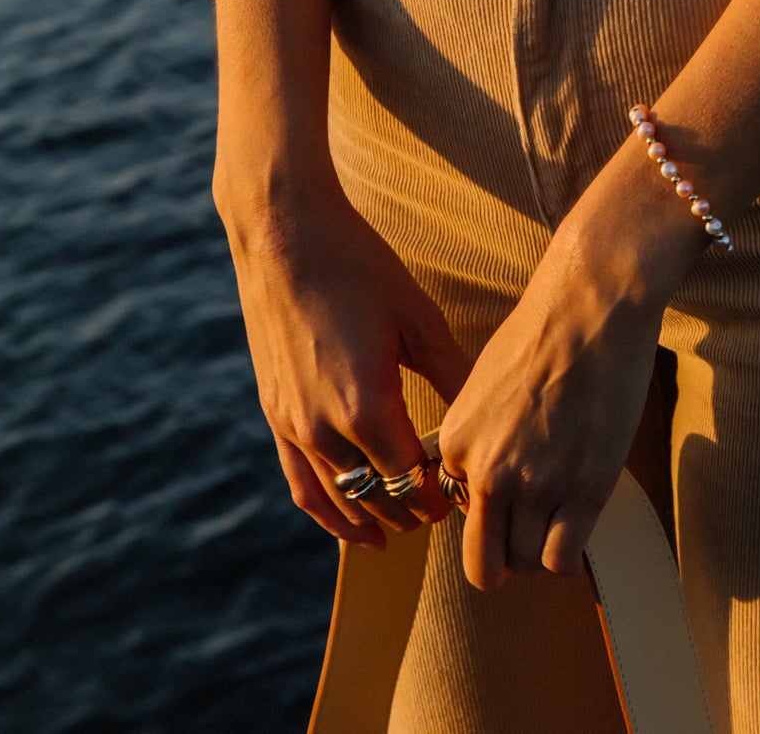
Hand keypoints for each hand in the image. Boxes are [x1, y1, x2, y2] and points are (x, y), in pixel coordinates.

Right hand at [221, 172, 468, 548]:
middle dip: (412, 508)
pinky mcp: (275, 416)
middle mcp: (325, 429)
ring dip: (373, 517)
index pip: (413, 482)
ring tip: (403, 524)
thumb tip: (484, 417)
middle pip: (378, 497)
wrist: (284, 235)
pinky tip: (351, 520)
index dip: (440, 495)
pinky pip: (301, 485)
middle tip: (442, 506)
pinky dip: (328, 511)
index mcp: (367, 406)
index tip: (463, 492)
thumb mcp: (417, 317)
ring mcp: (294, 426)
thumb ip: (451, 374)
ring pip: (338, 501)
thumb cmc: (358, 266)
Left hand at [438, 157, 694, 588]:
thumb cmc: (543, 328)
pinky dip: (569, 552)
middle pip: (483, 563)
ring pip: (527, 563)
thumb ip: (475, 432)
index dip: (489, 504)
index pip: (459, 512)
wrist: (593, 302)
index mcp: (459, 442)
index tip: (513, 487)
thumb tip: (476, 470)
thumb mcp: (483, 380)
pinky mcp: (584, 487)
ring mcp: (537, 484)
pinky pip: (562, 558)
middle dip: (501, 558)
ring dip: (542, 548)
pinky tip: (579, 520)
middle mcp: (489, 471)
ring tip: (561, 515)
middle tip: (527, 533)